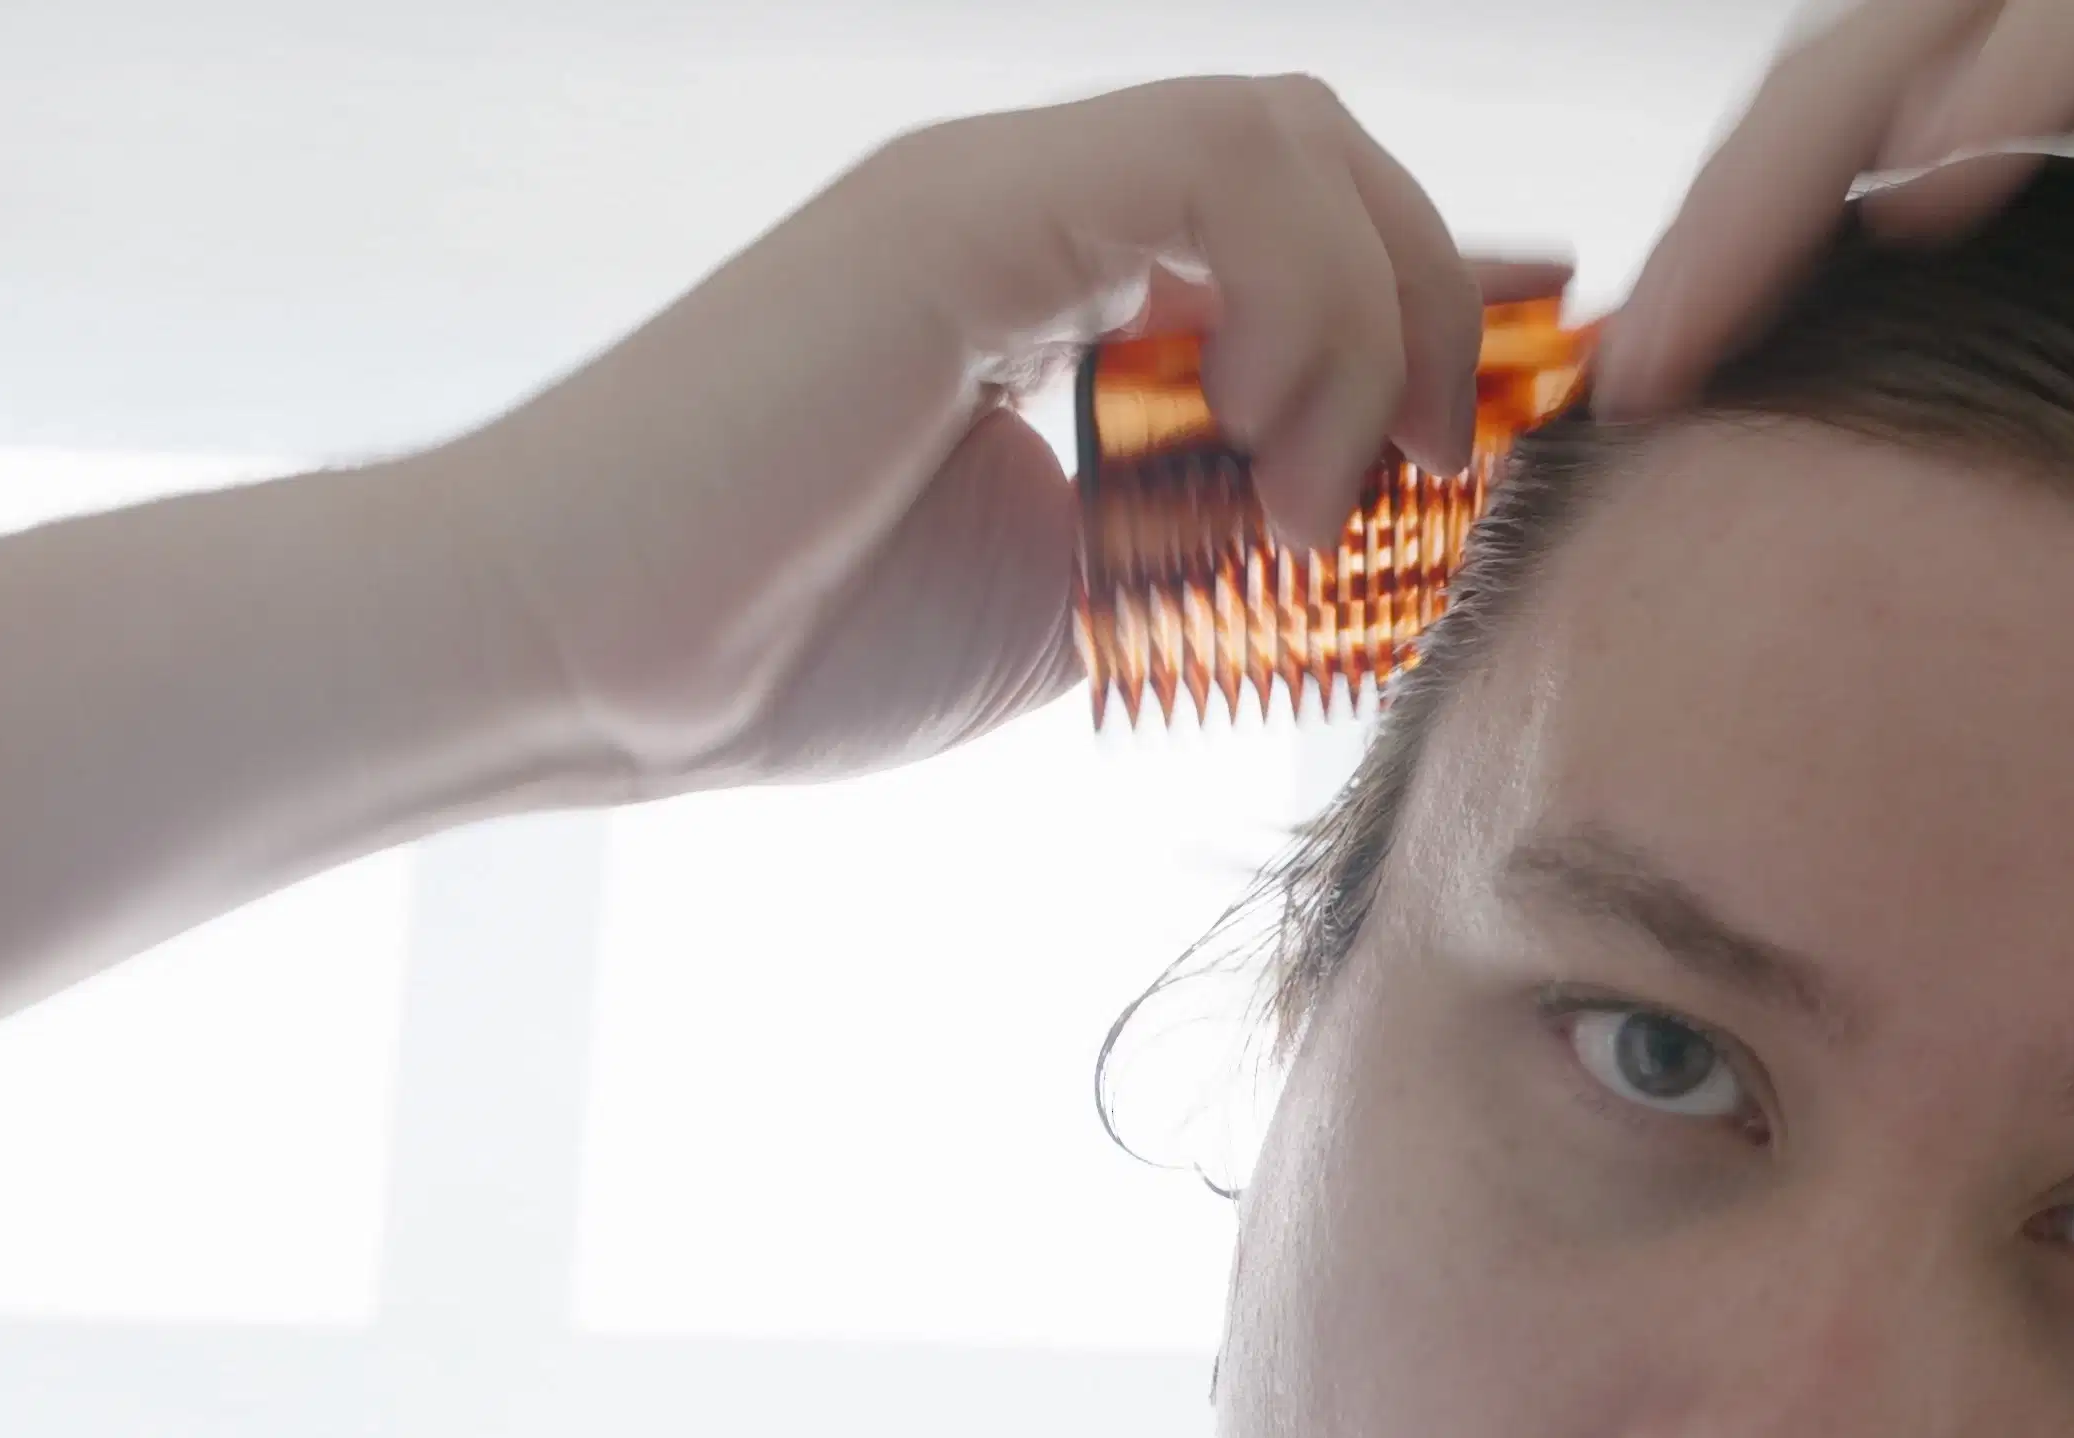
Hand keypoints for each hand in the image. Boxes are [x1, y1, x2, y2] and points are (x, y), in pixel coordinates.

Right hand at [409, 75, 1565, 791]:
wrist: (582, 667)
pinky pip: (1217, 167)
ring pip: (1293, 134)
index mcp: (1058, 284)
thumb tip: (1355, 547)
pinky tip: (1253, 448)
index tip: (1491, 435)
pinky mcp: (965, 209)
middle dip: (1432, 308)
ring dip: (1369, 318)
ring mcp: (999, 191)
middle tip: (1417, 480)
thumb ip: (1200, 545)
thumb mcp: (1074, 606)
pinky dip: (1298, 304)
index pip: (1306, 224)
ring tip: (1312, 495)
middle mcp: (1037, 207)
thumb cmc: (786, 650)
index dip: (1437, 304)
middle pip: (1326, 151)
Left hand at [1597, 0, 2073, 416]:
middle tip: (1630, 379)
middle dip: (1723, 233)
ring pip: (1936, 21)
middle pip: (1842, 84)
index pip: (1847, 151)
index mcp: (2052, 65)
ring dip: (1812, 163)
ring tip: (1716, 311)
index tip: (1638, 413)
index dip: (1736, 266)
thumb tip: (1979, 545)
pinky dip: (2007, 75)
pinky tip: (1932, 179)